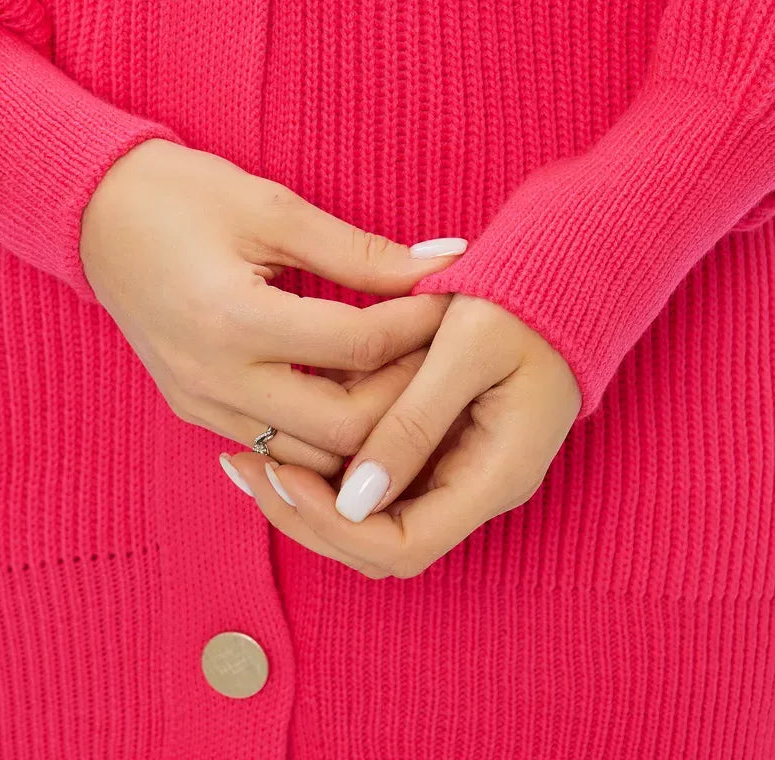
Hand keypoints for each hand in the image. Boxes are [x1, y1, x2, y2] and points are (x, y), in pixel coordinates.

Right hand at [79, 137, 459, 475]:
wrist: (93, 213)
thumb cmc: (180, 195)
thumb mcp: (273, 208)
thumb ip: (359, 250)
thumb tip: (443, 263)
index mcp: (232, 321)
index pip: (357, 347)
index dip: (419, 324)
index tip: (454, 298)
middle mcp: (212, 380)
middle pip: (344, 428)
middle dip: (406, 394)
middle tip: (439, 349)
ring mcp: (198, 403)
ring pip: (312, 456)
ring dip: (367, 422)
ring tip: (404, 370)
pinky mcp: (193, 409)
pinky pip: (274, 444)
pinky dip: (322, 427)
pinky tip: (351, 384)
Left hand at [227, 293, 581, 575]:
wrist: (571, 274)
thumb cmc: (527, 300)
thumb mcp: (469, 347)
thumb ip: (416, 421)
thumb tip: (355, 497)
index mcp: (495, 473)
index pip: (401, 545)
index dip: (333, 524)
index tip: (281, 471)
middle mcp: (479, 486)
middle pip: (380, 544)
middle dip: (309, 517)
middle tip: (246, 467)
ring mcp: (463, 467)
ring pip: (376, 516)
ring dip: (315, 495)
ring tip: (251, 453)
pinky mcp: (447, 443)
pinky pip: (384, 473)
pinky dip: (335, 461)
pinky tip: (290, 424)